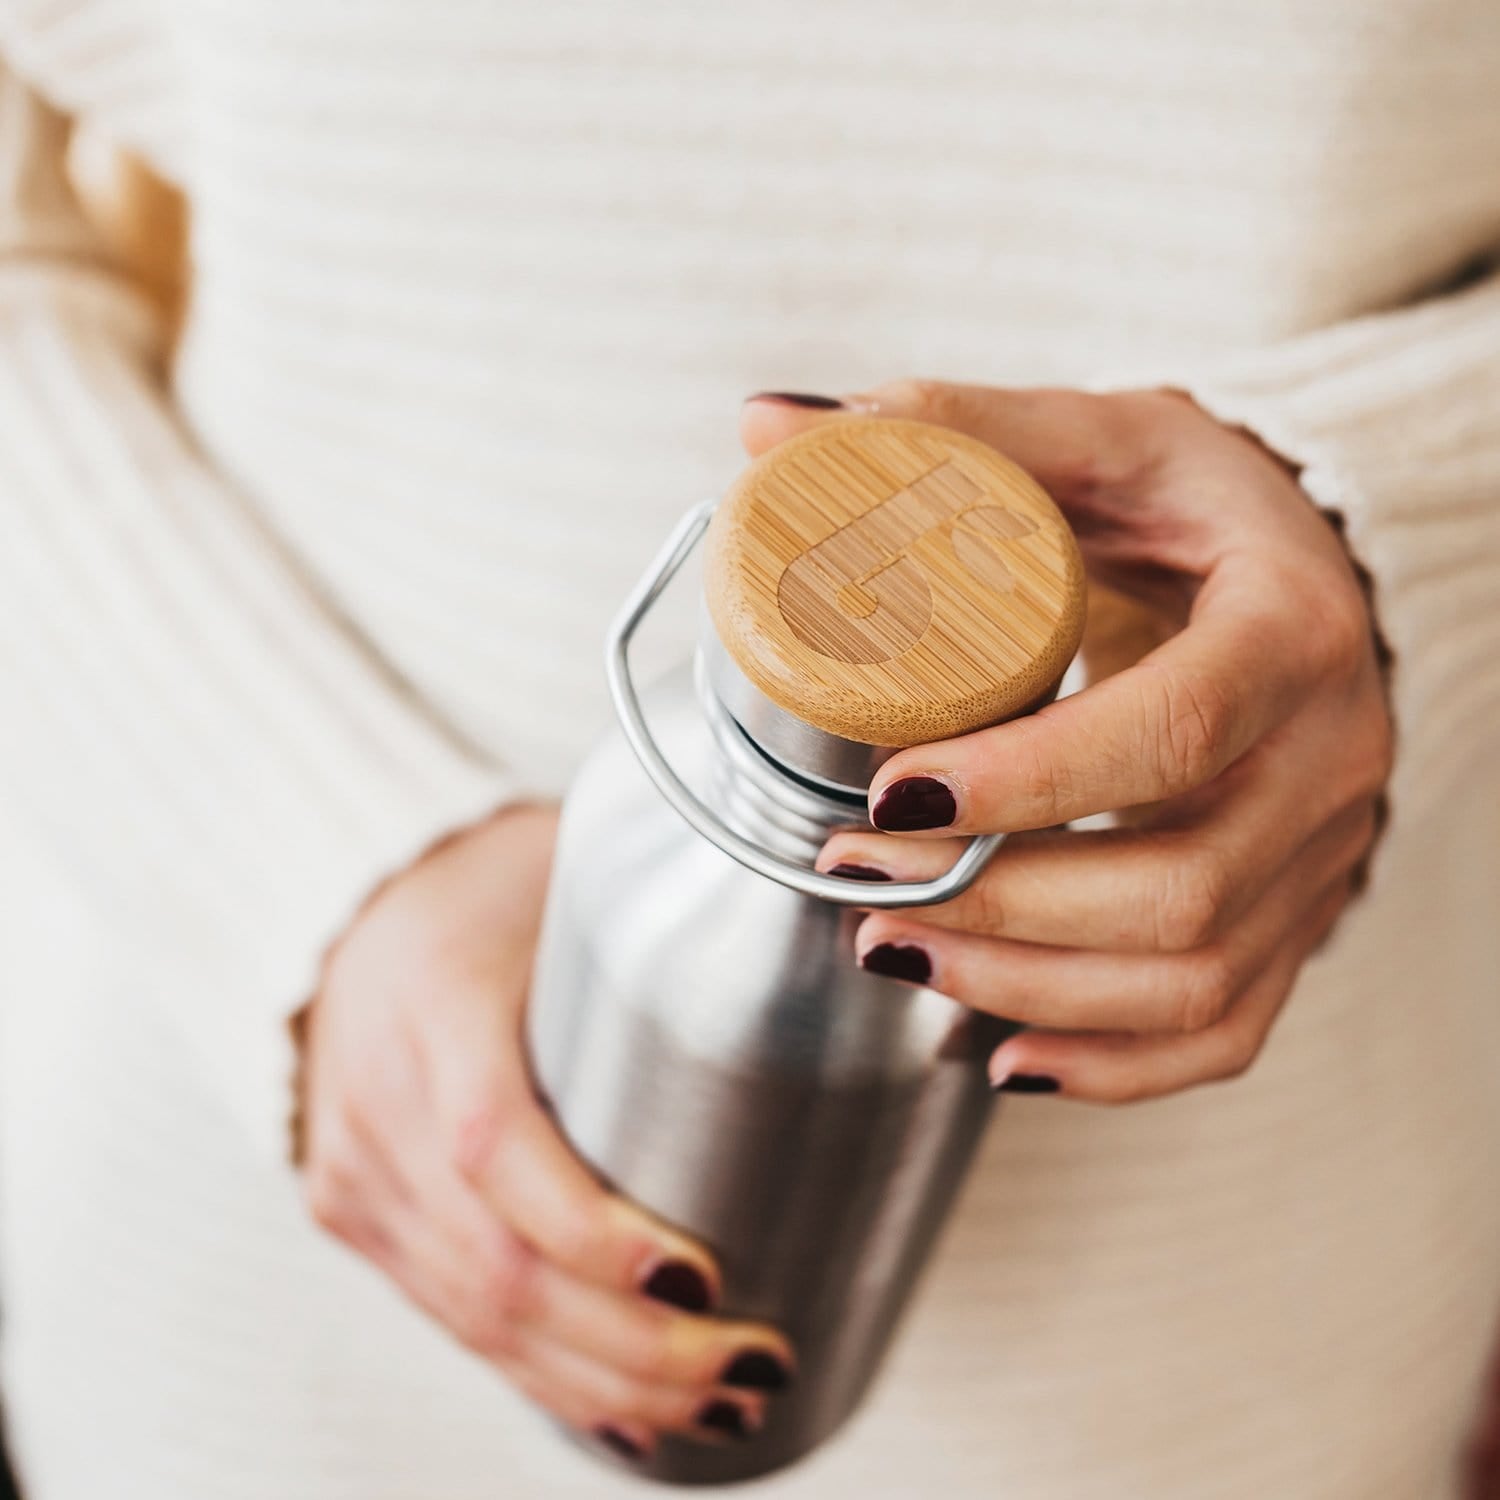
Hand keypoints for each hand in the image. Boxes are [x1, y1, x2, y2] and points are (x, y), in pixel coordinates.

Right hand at [299, 803, 793, 1459]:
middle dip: (637, 1346)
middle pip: (500, 1268)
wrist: (356, 911)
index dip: (595, 1232)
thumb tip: (826, 956)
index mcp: (431, 1004)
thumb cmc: (491, 888)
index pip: (495, 1144)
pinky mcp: (356, 1215)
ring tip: (720, 1404)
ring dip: (606, 1384)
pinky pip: (452, 1322)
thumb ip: (659, 931)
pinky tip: (625, 1414)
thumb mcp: (562, 878)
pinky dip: (545, 1377)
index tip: (705, 1275)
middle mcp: (375, 1103)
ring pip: (480, 1321)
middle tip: (754, 1365)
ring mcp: (354, 1172)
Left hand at [743, 383, 1392, 1103]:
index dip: (1032, 780)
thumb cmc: (1185, 509)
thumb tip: (768, 430)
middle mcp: (1330, 761)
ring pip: (1195, 980)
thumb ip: (946, 429)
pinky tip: (1000, 1052)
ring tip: (888, 950)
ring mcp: (1321, 857)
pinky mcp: (1295, 918)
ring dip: (1026, 989)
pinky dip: (1113, 1065)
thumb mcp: (1091, 440)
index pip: (1174, 730)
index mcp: (1289, 629)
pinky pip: (1224, 1031)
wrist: (1302, 577)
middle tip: (856, 875)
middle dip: (1000, 902)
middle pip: (1181, 888)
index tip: (893, 791)